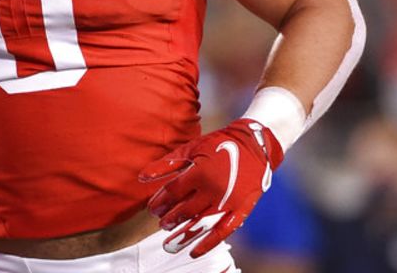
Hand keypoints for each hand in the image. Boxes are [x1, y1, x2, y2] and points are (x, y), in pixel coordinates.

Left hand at [138, 118, 283, 257]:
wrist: (254, 146)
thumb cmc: (218, 145)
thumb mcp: (191, 149)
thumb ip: (165, 165)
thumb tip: (141, 178)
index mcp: (199, 173)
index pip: (173, 193)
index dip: (160, 203)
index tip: (153, 210)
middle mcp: (213, 189)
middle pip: (184, 210)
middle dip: (170, 220)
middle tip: (162, 224)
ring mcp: (228, 202)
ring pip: (200, 224)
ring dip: (183, 236)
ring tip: (169, 244)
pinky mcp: (241, 210)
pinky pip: (223, 231)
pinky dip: (208, 244)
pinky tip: (195, 252)